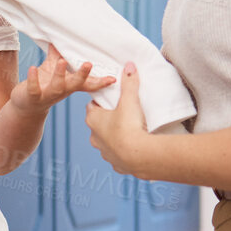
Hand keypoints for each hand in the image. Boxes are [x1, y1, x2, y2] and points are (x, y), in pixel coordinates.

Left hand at [12, 44, 115, 113]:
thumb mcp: (52, 68)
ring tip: (62, 61)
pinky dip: (33, 79)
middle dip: (82, 75)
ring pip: (57, 86)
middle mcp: (62, 91)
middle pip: (76, 84)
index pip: (88, 83)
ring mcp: (48, 95)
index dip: (100, 82)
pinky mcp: (33, 96)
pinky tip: (33, 68)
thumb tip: (60, 38)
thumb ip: (57, 54)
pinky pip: (34, 89)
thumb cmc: (43, 84)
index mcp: (70, 84)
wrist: (26, 105)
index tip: (112, 78)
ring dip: (60, 74)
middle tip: (89, 64)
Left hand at [85, 62, 155, 176]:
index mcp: (93, 120)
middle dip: (108, 119)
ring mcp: (104, 152)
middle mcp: (94, 137)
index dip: (101, 102)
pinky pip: (117, 155)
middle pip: (98, 124)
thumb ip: (129, 82)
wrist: (139, 155)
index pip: (92, 107)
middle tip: (123, 113)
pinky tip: (133, 146)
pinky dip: (123, 151)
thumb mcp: (130, 100)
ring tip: (130, 130)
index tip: (112, 99)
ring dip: (115, 136)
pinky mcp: (115, 164)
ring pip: (106, 141)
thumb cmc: (130, 126)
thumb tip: (129, 66)